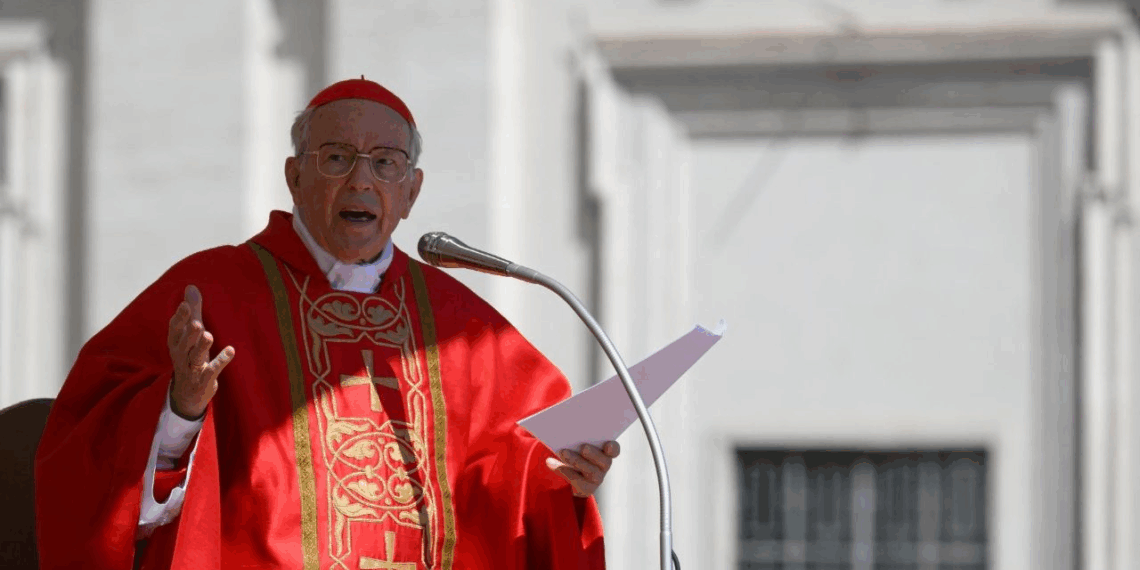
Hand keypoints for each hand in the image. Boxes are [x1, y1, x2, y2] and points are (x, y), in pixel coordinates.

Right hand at [167, 285, 234, 419]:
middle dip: (190, 334)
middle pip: (183, 344)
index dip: (179, 318)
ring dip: (201, 347)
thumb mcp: (190, 334)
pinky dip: (220, 361)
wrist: (187, 394)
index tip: (185, 305)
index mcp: (176, 343)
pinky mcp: (203, 381)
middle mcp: (181, 356)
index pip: (174, 329)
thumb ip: (192, 311)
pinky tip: (230, 351)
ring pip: (195, 358)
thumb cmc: (189, 356)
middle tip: (197, 323)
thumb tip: (191, 286)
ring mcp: (191, 370)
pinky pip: (211, 371)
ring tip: (209, 335)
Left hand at [546, 441, 620, 497]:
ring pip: (590, 471)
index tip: (607, 443)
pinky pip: (576, 480)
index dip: (612, 447)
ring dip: (576, 460)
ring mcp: (596, 478)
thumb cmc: (575, 450)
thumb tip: (566, 421)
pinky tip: (550, 462)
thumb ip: (578, 435)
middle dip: (594, 454)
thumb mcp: (578, 442)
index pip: (614, 450)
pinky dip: (563, 470)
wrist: (570, 476)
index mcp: (605, 452)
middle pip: (604, 461)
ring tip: (563, 452)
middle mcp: (604, 465)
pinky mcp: (585, 488)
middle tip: (583, 447)